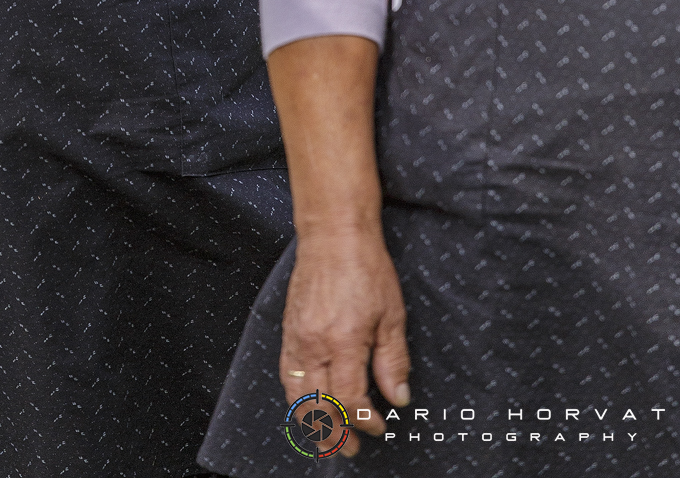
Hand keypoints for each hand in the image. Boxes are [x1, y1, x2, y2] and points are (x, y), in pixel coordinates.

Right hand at [281, 226, 410, 456]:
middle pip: (319, 405)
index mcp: (344, 341)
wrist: (333, 235)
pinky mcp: (288, 329)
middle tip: (350, 449)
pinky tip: (304, 405)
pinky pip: (286, 372)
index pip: (350, 399)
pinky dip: (294, 396)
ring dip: (310, 422)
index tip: (379, 425)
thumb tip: (398, 398)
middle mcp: (315, 344)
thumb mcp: (392, 315)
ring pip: (296, 394)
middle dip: (335, 433)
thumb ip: (393, 361)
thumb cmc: (365, 268)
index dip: (366, 421)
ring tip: (324, 440)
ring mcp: (297, 337)